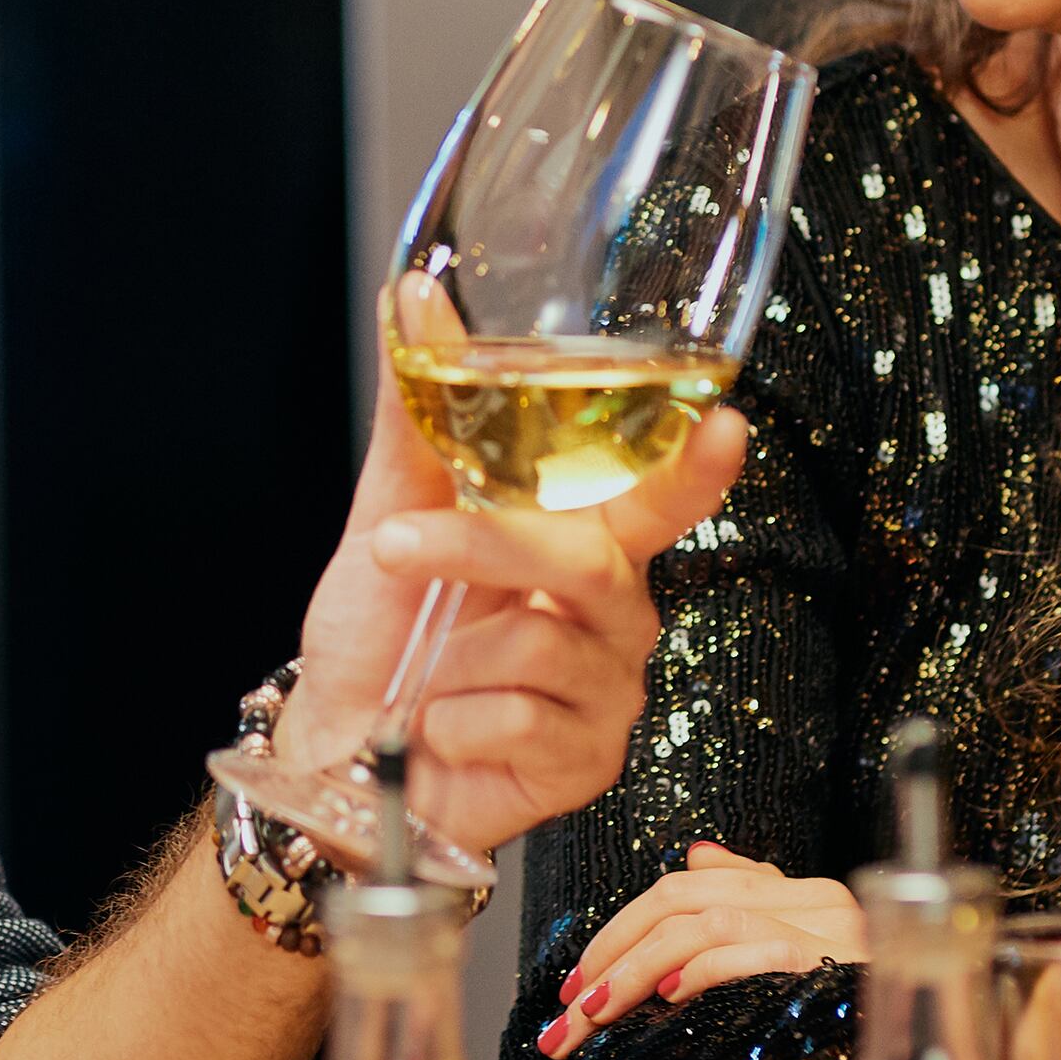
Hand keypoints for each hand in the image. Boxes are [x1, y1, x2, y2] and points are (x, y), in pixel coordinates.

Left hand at [279, 364, 747, 863]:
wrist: (335, 746)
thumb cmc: (380, 634)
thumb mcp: (387, 514)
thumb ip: (419, 414)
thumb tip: (414, 298)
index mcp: (583, 544)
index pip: (656, 496)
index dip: (695, 467)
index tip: (726, 428)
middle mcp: (613, 613)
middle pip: (587, 557)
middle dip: (481, 548)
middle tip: (397, 550)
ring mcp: (607, 691)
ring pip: (543, 637)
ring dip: (452, 653)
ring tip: (426, 672)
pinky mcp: (587, 761)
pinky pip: (523, 717)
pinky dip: (455, 718)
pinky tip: (444, 726)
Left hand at [536, 845, 864, 1057]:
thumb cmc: (855, 1023)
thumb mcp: (800, 956)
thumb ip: (752, 904)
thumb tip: (698, 857)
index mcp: (804, 897)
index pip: (690, 888)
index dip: (621, 929)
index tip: (576, 984)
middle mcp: (817, 903)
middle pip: (684, 901)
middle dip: (610, 954)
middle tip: (565, 1011)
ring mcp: (828, 932)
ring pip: (702, 925)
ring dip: (633, 973)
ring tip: (593, 1015)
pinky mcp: (833, 966)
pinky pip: (749, 951)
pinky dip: (700, 971)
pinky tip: (665, 997)